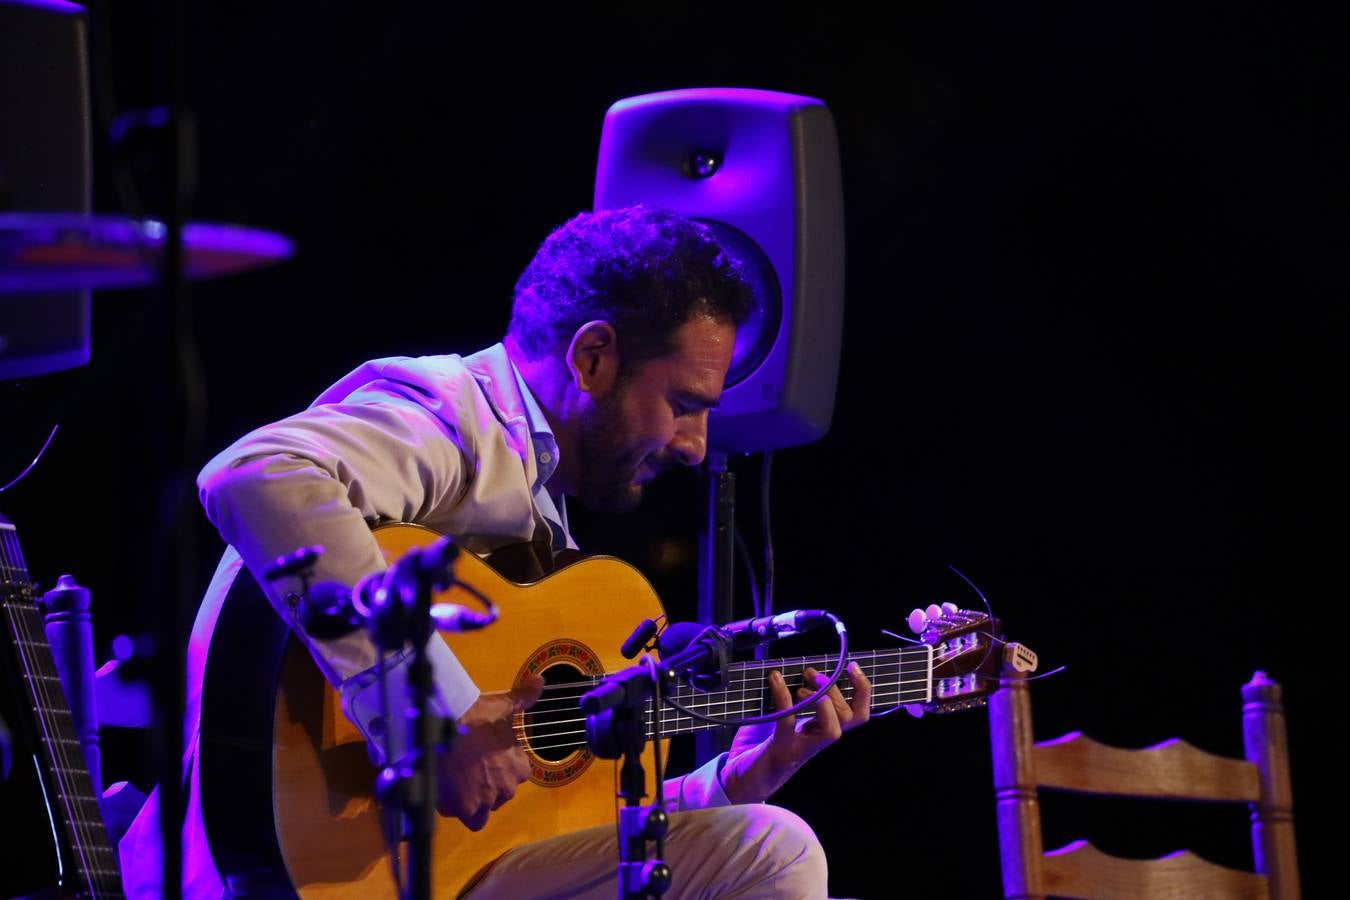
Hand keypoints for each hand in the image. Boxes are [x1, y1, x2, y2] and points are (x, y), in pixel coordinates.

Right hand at [436, 674, 543, 829]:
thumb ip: (524, 698)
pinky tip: (446, 791)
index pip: (516, 777)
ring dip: (472, 802)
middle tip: (469, 770)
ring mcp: (487, 801)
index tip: (487, 760)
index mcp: (519, 768)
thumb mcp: (504, 705)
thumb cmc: (478, 717)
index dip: (500, 770)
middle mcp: (507, 788)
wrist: (448, 729)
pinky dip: (455, 808)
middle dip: (486, 787)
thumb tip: (540, 682)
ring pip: (481, 812)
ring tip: (457, 783)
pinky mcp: (465, 809)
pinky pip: (463, 818)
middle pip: (498, 796)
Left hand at [721, 662, 870, 803]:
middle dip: (834, 690)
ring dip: (819, 699)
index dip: (862, 691)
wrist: (745, 779)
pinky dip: (783, 698)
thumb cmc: (764, 745)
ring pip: (833, 729)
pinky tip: (775, 679)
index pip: (858, 714)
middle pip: (848, 718)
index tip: (851, 666)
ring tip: (798, 687)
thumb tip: (795, 668)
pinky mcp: (781, 748)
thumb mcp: (786, 717)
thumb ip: (796, 698)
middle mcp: (818, 740)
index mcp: (823, 729)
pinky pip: (788, 722)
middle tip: (811, 674)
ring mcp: (802, 747)